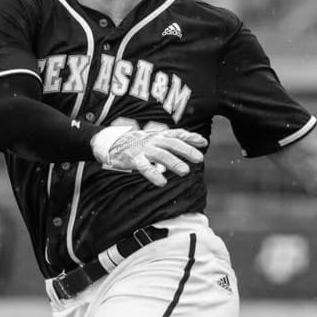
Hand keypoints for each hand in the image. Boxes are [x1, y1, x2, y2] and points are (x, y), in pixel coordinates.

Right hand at [90, 126, 206, 186]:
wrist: (112, 143)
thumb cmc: (139, 142)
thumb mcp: (157, 138)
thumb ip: (176, 139)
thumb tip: (201, 142)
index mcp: (159, 135)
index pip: (177, 134)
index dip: (191, 137)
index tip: (204, 142)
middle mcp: (153, 140)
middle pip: (172, 144)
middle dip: (186, 151)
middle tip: (200, 159)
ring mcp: (144, 149)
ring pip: (161, 155)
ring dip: (174, 162)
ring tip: (186, 171)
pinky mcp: (134, 159)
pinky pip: (145, 167)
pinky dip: (153, 174)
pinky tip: (162, 182)